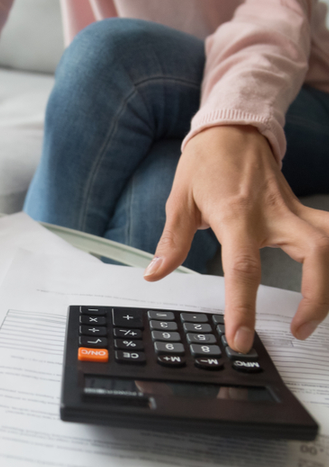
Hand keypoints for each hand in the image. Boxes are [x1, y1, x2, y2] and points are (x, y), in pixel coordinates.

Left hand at [143, 125, 328, 351]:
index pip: (243, 268)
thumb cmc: (204, 162)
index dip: (243, 306)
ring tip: (314, 315)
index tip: (241, 338)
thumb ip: (171, 241)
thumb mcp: (179, 199)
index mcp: (235, 214)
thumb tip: (155, 274)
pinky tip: (327, 278)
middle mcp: (272, 213)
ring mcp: (292, 210)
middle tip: (297, 330)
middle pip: (314, 254)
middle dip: (316, 298)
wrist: (232, 129)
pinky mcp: (301, 210)